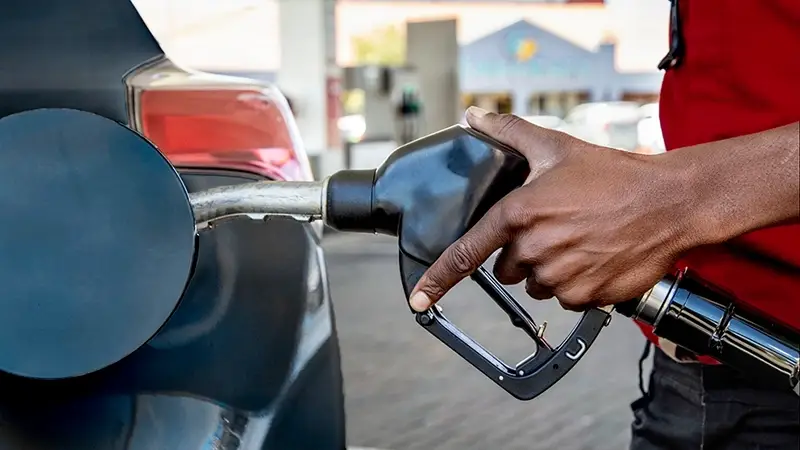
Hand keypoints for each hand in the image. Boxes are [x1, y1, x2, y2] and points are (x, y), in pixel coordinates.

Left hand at [409, 107, 702, 311]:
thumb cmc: (613, 174)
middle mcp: (535, 249)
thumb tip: (474, 116)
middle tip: (552, 227)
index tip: (418, 298)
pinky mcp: (585, 297)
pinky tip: (593, 256)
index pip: (466, 253)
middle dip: (520, 253)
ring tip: (577, 239)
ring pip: (534, 284)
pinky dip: (574, 282)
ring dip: (547, 269)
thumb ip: (509, 133)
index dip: (438, 278)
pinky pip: (564, 298)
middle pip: (505, 268)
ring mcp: (560, 276)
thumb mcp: (556, 147)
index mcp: (519, 213)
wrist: (669, 203)